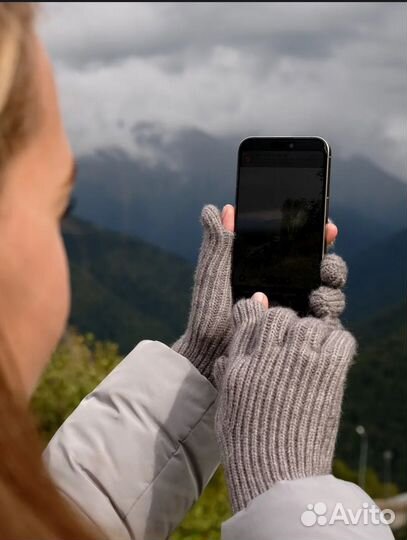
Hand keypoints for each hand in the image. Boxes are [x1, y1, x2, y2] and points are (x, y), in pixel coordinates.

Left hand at [173, 204, 338, 381]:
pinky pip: (327, 322)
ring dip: (333, 288)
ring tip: (318, 292)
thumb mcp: (214, 276)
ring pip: (331, 294)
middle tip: (326, 263)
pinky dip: (329, 314)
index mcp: (269, 270)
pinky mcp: (302, 335)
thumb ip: (218, 244)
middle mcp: (287, 289)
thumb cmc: (207, 315)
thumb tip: (213, 208)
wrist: (208, 356)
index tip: (327, 228)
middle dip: (332, 263)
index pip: (301, 248)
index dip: (318, 236)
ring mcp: (297, 312)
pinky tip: (318, 310)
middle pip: (323, 270)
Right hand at [213, 254, 356, 512]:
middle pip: (281, 315)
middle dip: (286, 326)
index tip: (265, 327)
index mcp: (240, 361)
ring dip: (313, 336)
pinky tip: (333, 361)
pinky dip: (339, 345)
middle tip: (292, 347)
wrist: (276, 475)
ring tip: (313, 357)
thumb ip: (227, 373)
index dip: (257, 313)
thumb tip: (226, 355)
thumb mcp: (226, 406)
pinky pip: (340, 339)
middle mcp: (268, 355)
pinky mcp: (328, 372)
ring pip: (311, 324)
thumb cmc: (246, 443)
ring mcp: (299, 360)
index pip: (248, 314)